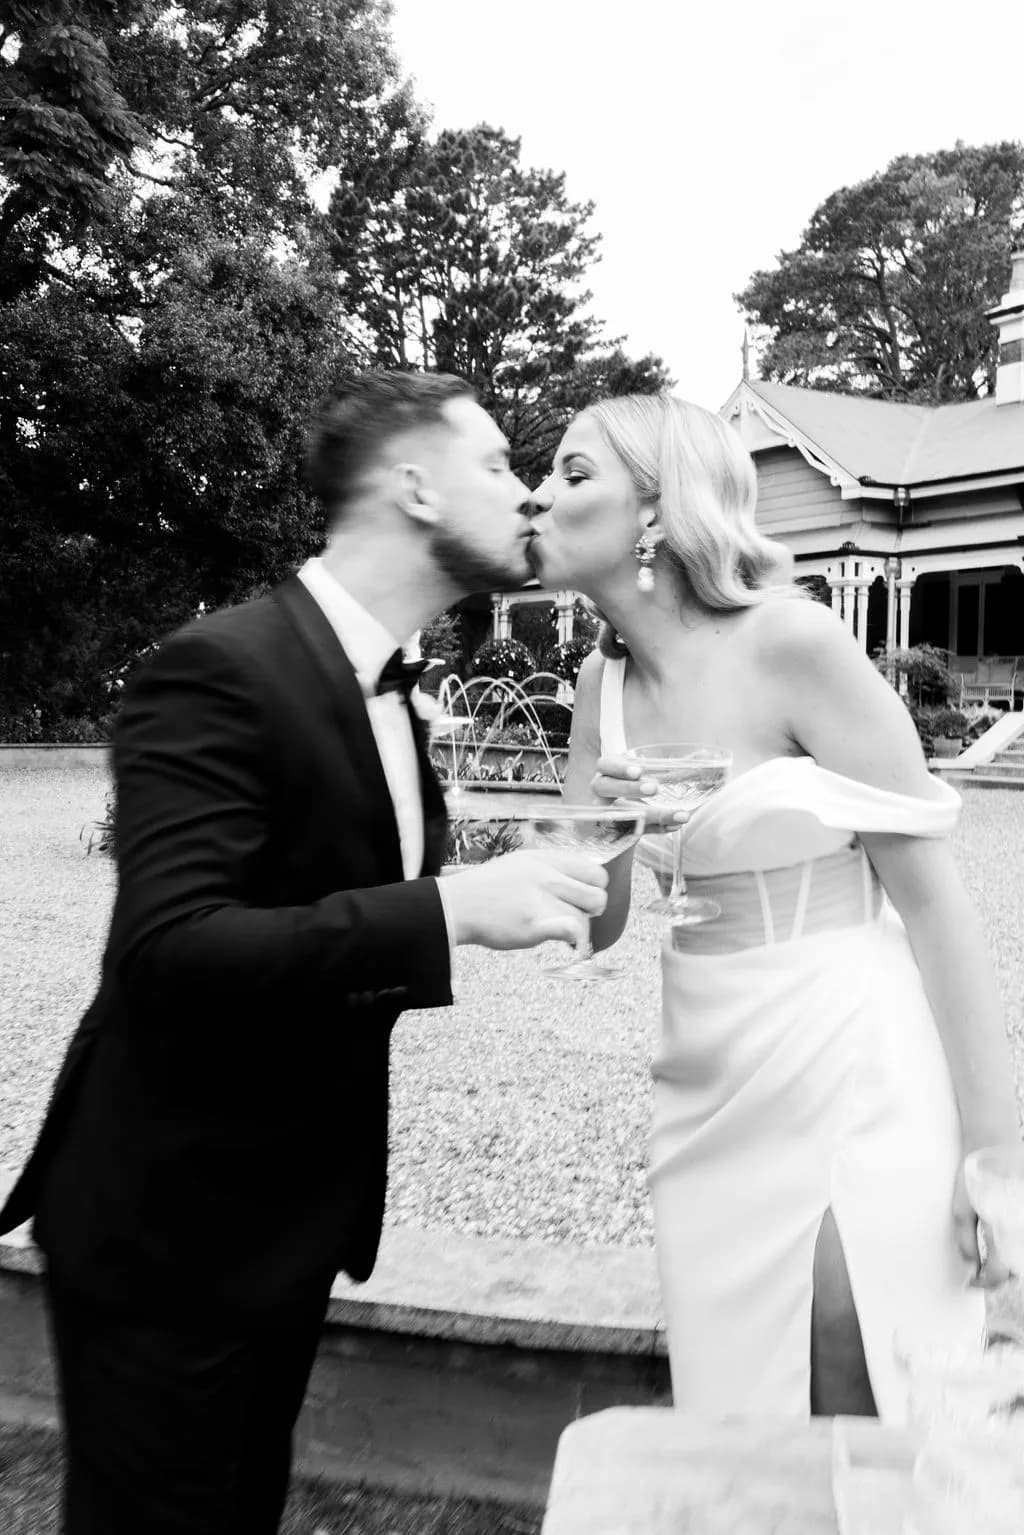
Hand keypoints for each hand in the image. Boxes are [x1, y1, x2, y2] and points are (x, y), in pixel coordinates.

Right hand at [441, 849, 607, 950]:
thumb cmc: (486, 889)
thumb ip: (551, 871)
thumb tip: (578, 885)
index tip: (582, 899)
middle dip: (591, 911)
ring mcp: (542, 900)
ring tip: (559, 933)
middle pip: (598, 896)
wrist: (457, 905)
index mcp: (547, 860)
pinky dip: (577, 944)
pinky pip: (573, 930)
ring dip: (577, 932)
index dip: (595, 889)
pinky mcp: (535, 924)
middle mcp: (548, 876)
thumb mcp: (521, 864)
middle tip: (574, 917)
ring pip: (584, 919)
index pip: (596, 872)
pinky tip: (571, 949)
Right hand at [591, 754, 678, 829]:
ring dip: (652, 814)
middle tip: (654, 789)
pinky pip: (631, 832)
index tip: (639, 771)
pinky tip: (674, 826)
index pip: (604, 764)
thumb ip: (673, 768)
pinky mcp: (611, 833)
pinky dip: (655, 829)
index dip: (619, 767)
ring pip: (621, 813)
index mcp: (608, 772)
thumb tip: (706, 755)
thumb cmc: (636, 793)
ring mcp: (602, 813)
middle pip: (604, 787)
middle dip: (629, 788)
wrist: (619, 827)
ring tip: (680, 815)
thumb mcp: (648, 778)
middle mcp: (600, 792)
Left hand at [954, 1158, 1011, 1288]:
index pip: (998, 1274)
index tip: (973, 1281)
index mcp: (1002, 1230)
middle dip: (1000, 1276)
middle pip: (1017, 1271)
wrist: (994, 1144)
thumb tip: (972, 1265)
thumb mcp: (961, 1208)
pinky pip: (1023, 1240)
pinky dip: (1017, 1247)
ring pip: (1023, 1259)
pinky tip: (1005, 1240)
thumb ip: (966, 1240)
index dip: (984, 1283)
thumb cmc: (976, 1174)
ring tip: (994, 1258)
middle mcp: (1020, 1229)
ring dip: (1011, 1263)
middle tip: (983, 1272)